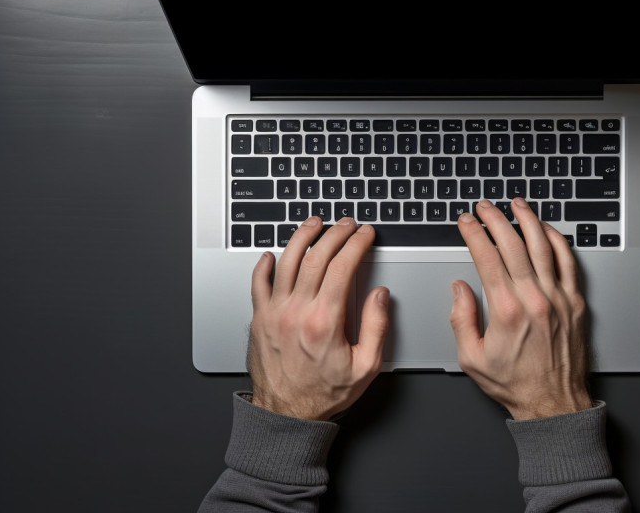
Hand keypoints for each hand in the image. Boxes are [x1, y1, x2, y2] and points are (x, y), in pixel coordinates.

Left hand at [248, 216, 389, 420]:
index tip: (365, 234)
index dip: (356, 243)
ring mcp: (274, 313)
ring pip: (287, 261)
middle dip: (335, 234)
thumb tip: (380, 296)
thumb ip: (377, 327)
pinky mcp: (259, 319)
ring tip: (315, 224)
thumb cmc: (324, 393)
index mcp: (325, 321)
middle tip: (347, 224)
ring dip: (302, 237)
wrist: (286, 415)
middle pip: (316, 257)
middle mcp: (297, 311)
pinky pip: (258, 283)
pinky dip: (265, 264)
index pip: (342, 267)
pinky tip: (273, 254)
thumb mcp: (366, 367)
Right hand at [450, 198, 592, 419]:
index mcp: (507, 311)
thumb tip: (459, 289)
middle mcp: (534, 300)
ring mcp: (558, 298)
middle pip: (513, 244)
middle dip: (495, 219)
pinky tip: (547, 230)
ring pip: (543, 246)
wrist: (555, 404)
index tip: (465, 221)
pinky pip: (568, 262)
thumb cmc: (516, 385)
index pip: (486, 257)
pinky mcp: (575, 303)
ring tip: (517, 204)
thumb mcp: (472, 359)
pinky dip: (557, 241)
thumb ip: (461, 320)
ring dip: (528, 220)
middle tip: (484, 206)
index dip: (473, 233)